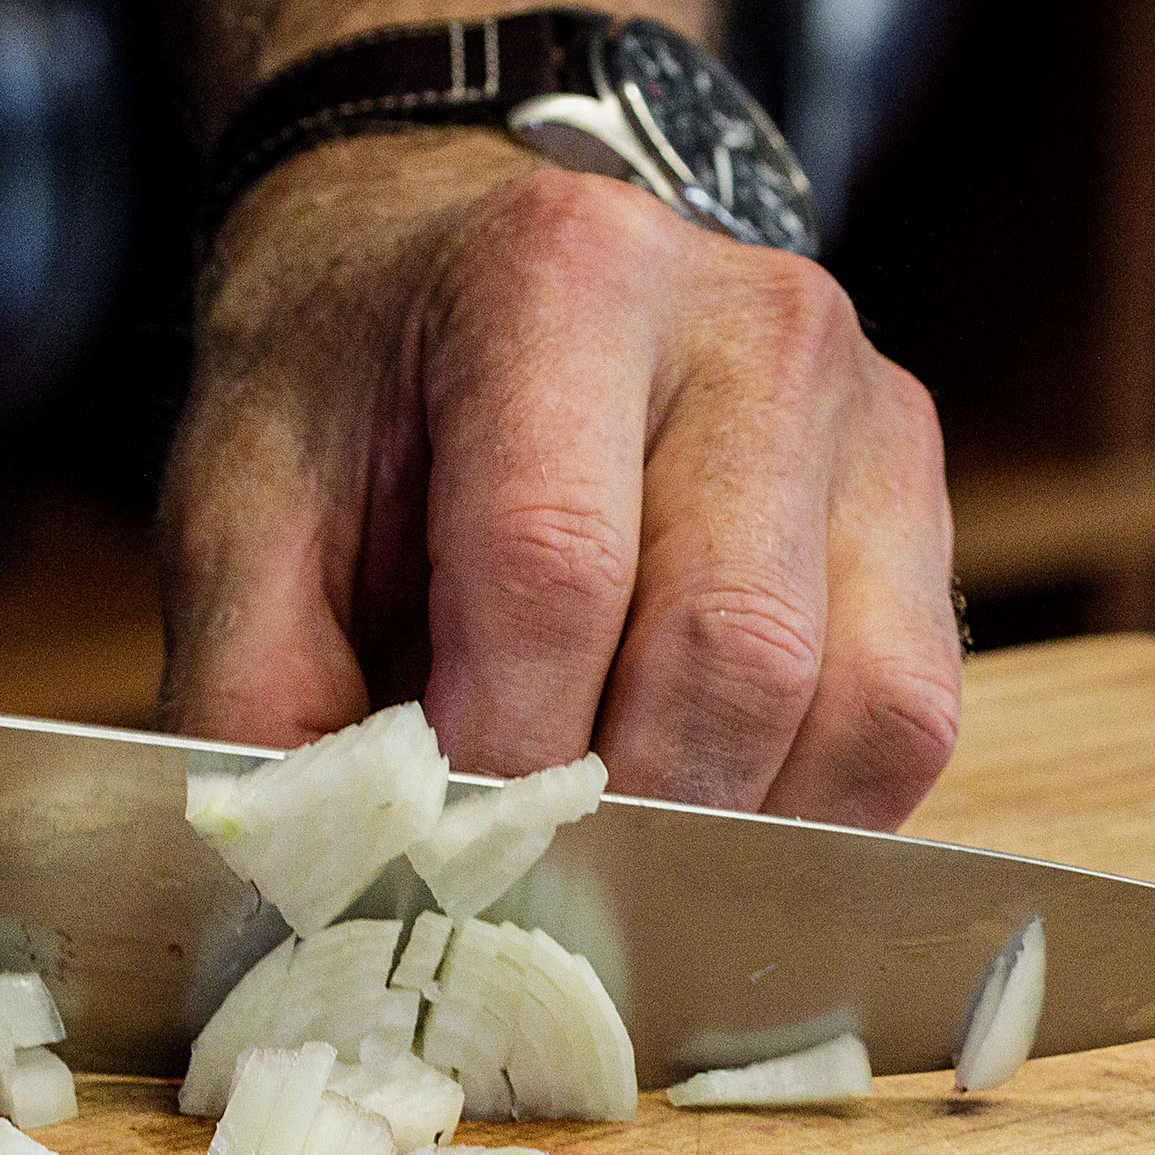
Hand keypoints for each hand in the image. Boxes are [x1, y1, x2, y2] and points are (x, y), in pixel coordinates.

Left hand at [158, 131, 959, 825]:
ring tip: (607, 863)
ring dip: (727, 834)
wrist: (444, 263)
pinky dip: (806, 816)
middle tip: (523, 889)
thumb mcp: (242, 516)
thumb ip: (255, 699)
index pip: (557, 567)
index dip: (498, 749)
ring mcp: (863, 409)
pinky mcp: (913, 499)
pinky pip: (908, 723)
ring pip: (857, 704)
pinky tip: (695, 820)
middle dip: (621, 818)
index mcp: (559, 278)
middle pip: (733, 650)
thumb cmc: (348, 397)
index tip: (436, 850)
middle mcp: (751, 323)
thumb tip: (317, 891)